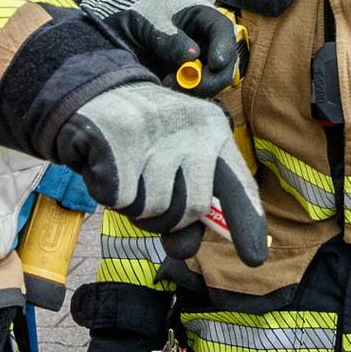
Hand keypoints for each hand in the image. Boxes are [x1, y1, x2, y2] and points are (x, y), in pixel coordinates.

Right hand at [56, 83, 267, 264]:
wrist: (95, 93)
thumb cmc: (142, 142)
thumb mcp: (173, 169)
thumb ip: (185, 212)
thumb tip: (184, 250)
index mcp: (214, 133)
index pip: (238, 185)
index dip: (246, 222)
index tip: (255, 258)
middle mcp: (192, 127)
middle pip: (190, 208)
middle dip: (165, 217)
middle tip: (146, 190)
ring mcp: (156, 130)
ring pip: (150, 208)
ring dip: (131, 204)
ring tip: (126, 171)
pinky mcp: (118, 137)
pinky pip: (117, 198)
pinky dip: (106, 191)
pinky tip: (105, 164)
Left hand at [79, 0, 241, 96]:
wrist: (111, 30)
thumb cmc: (133, 15)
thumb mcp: (148, 21)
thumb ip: (168, 37)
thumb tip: (192, 55)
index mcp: (199, 15)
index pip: (222, 29)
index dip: (224, 46)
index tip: (216, 64)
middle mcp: (203, 38)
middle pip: (225, 59)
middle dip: (214, 76)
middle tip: (195, 86)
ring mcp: (196, 59)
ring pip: (213, 78)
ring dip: (198, 87)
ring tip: (170, 84)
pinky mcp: (186, 77)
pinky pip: (196, 90)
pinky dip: (187, 93)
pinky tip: (168, 88)